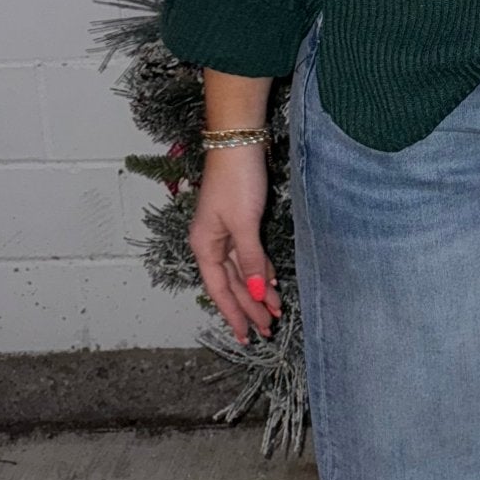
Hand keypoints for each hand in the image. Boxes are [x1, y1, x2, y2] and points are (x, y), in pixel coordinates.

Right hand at [189, 147, 283, 344]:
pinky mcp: (239, 221)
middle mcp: (211, 243)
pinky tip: (270, 283)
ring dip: (257, 291)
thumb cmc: (237, 180)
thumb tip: (254, 292)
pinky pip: (249, 254)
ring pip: (242, 271)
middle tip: (268, 330)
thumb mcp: (244, 224)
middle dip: (250, 307)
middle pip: (232, 283)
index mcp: (205, 246)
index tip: (246, 336)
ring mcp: (225, 232)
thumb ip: (249, 259)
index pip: (220, 290)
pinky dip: (260, 270)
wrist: (239, 143)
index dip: (234, 314)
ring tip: (274, 313)